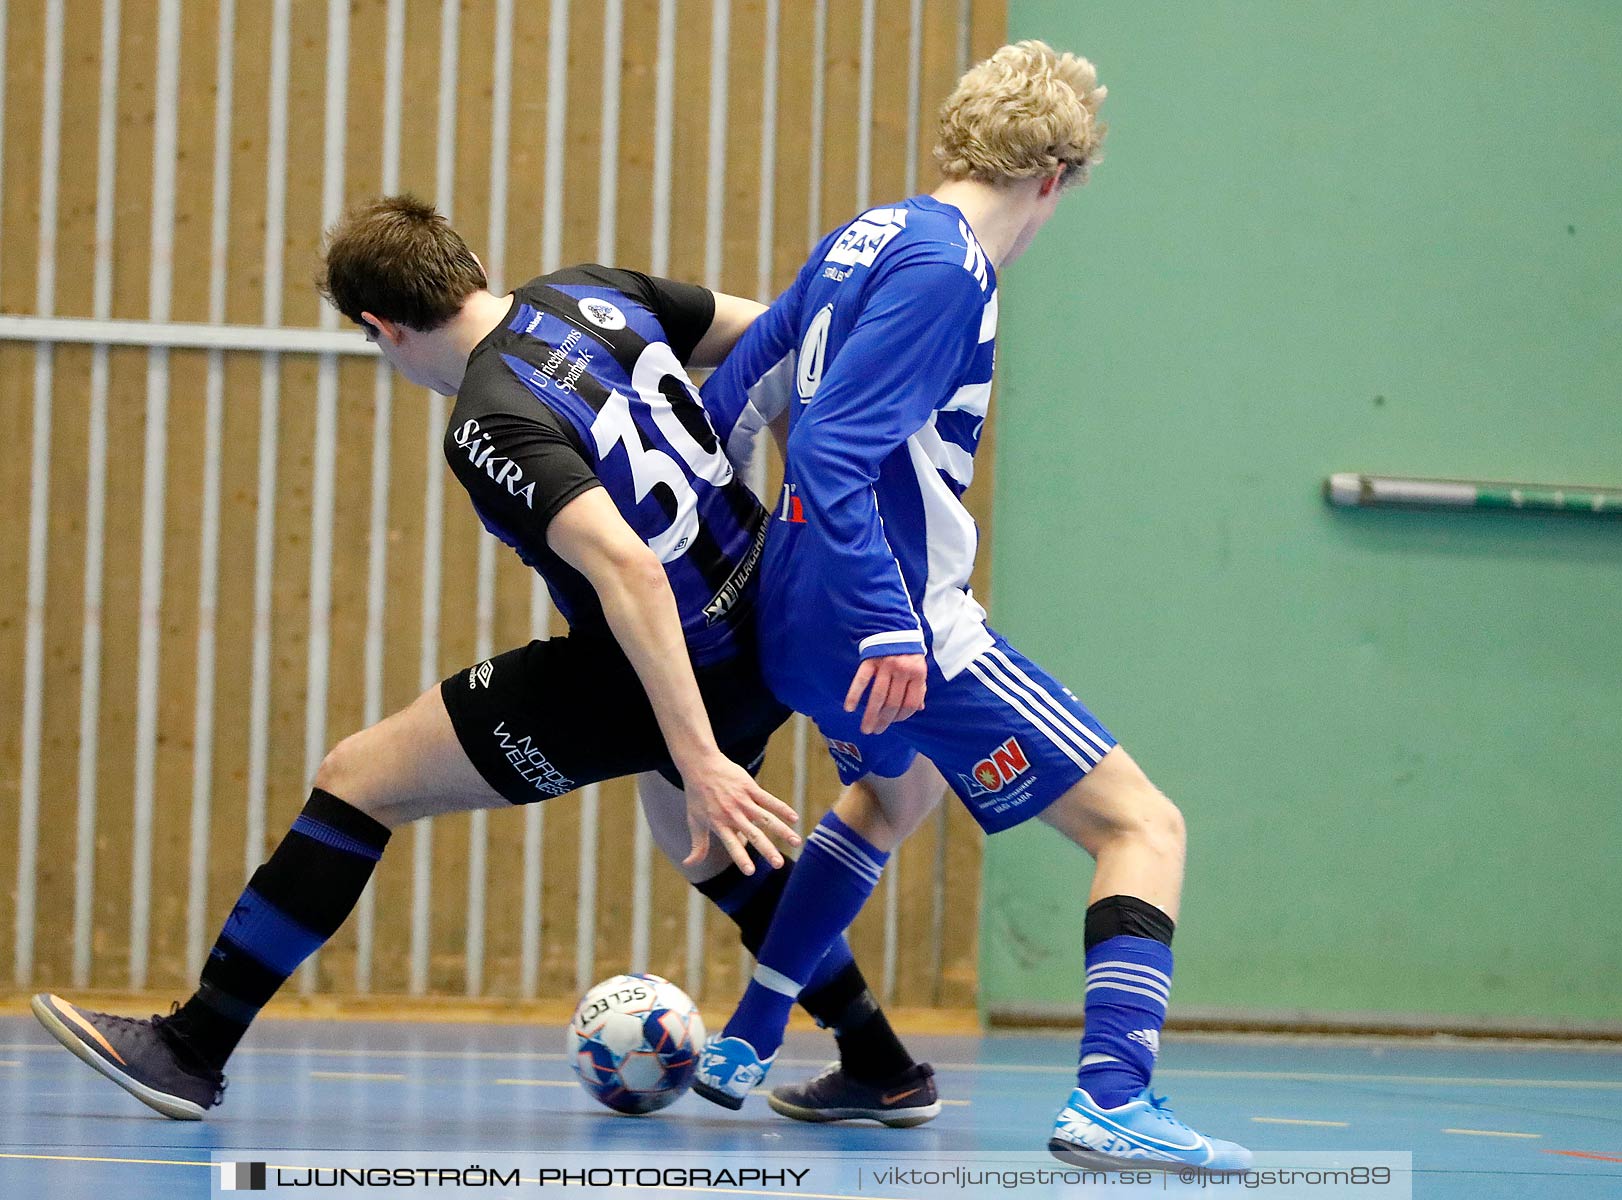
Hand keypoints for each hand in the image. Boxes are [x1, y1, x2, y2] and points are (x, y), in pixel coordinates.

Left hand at [681, 752, 801, 873]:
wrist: (701, 766)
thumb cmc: (697, 796)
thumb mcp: (694, 822)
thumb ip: (697, 845)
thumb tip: (688, 865)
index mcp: (720, 825)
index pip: (732, 845)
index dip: (741, 858)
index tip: (751, 872)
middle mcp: (733, 815)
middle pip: (754, 835)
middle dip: (767, 850)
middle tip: (779, 864)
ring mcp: (743, 801)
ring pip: (767, 819)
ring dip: (783, 831)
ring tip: (797, 842)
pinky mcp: (750, 788)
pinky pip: (769, 800)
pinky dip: (782, 808)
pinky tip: (794, 818)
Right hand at [845, 653, 926, 735]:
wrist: (894, 624)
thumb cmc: (908, 650)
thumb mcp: (919, 666)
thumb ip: (919, 687)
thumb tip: (919, 709)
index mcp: (917, 673)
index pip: (910, 703)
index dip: (902, 716)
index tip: (894, 723)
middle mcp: (902, 670)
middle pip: (893, 703)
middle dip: (884, 721)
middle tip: (876, 731)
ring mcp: (885, 665)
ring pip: (877, 696)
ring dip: (870, 715)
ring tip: (866, 729)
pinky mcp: (870, 660)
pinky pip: (861, 680)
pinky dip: (854, 694)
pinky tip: (849, 708)